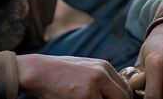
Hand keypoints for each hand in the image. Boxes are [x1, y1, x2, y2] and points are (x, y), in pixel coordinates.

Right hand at [17, 54, 132, 98]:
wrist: (37, 71)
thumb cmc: (59, 72)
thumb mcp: (85, 68)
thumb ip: (103, 79)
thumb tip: (118, 95)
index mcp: (104, 66)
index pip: (125, 91)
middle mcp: (102, 74)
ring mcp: (94, 86)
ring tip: (81, 98)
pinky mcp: (85, 97)